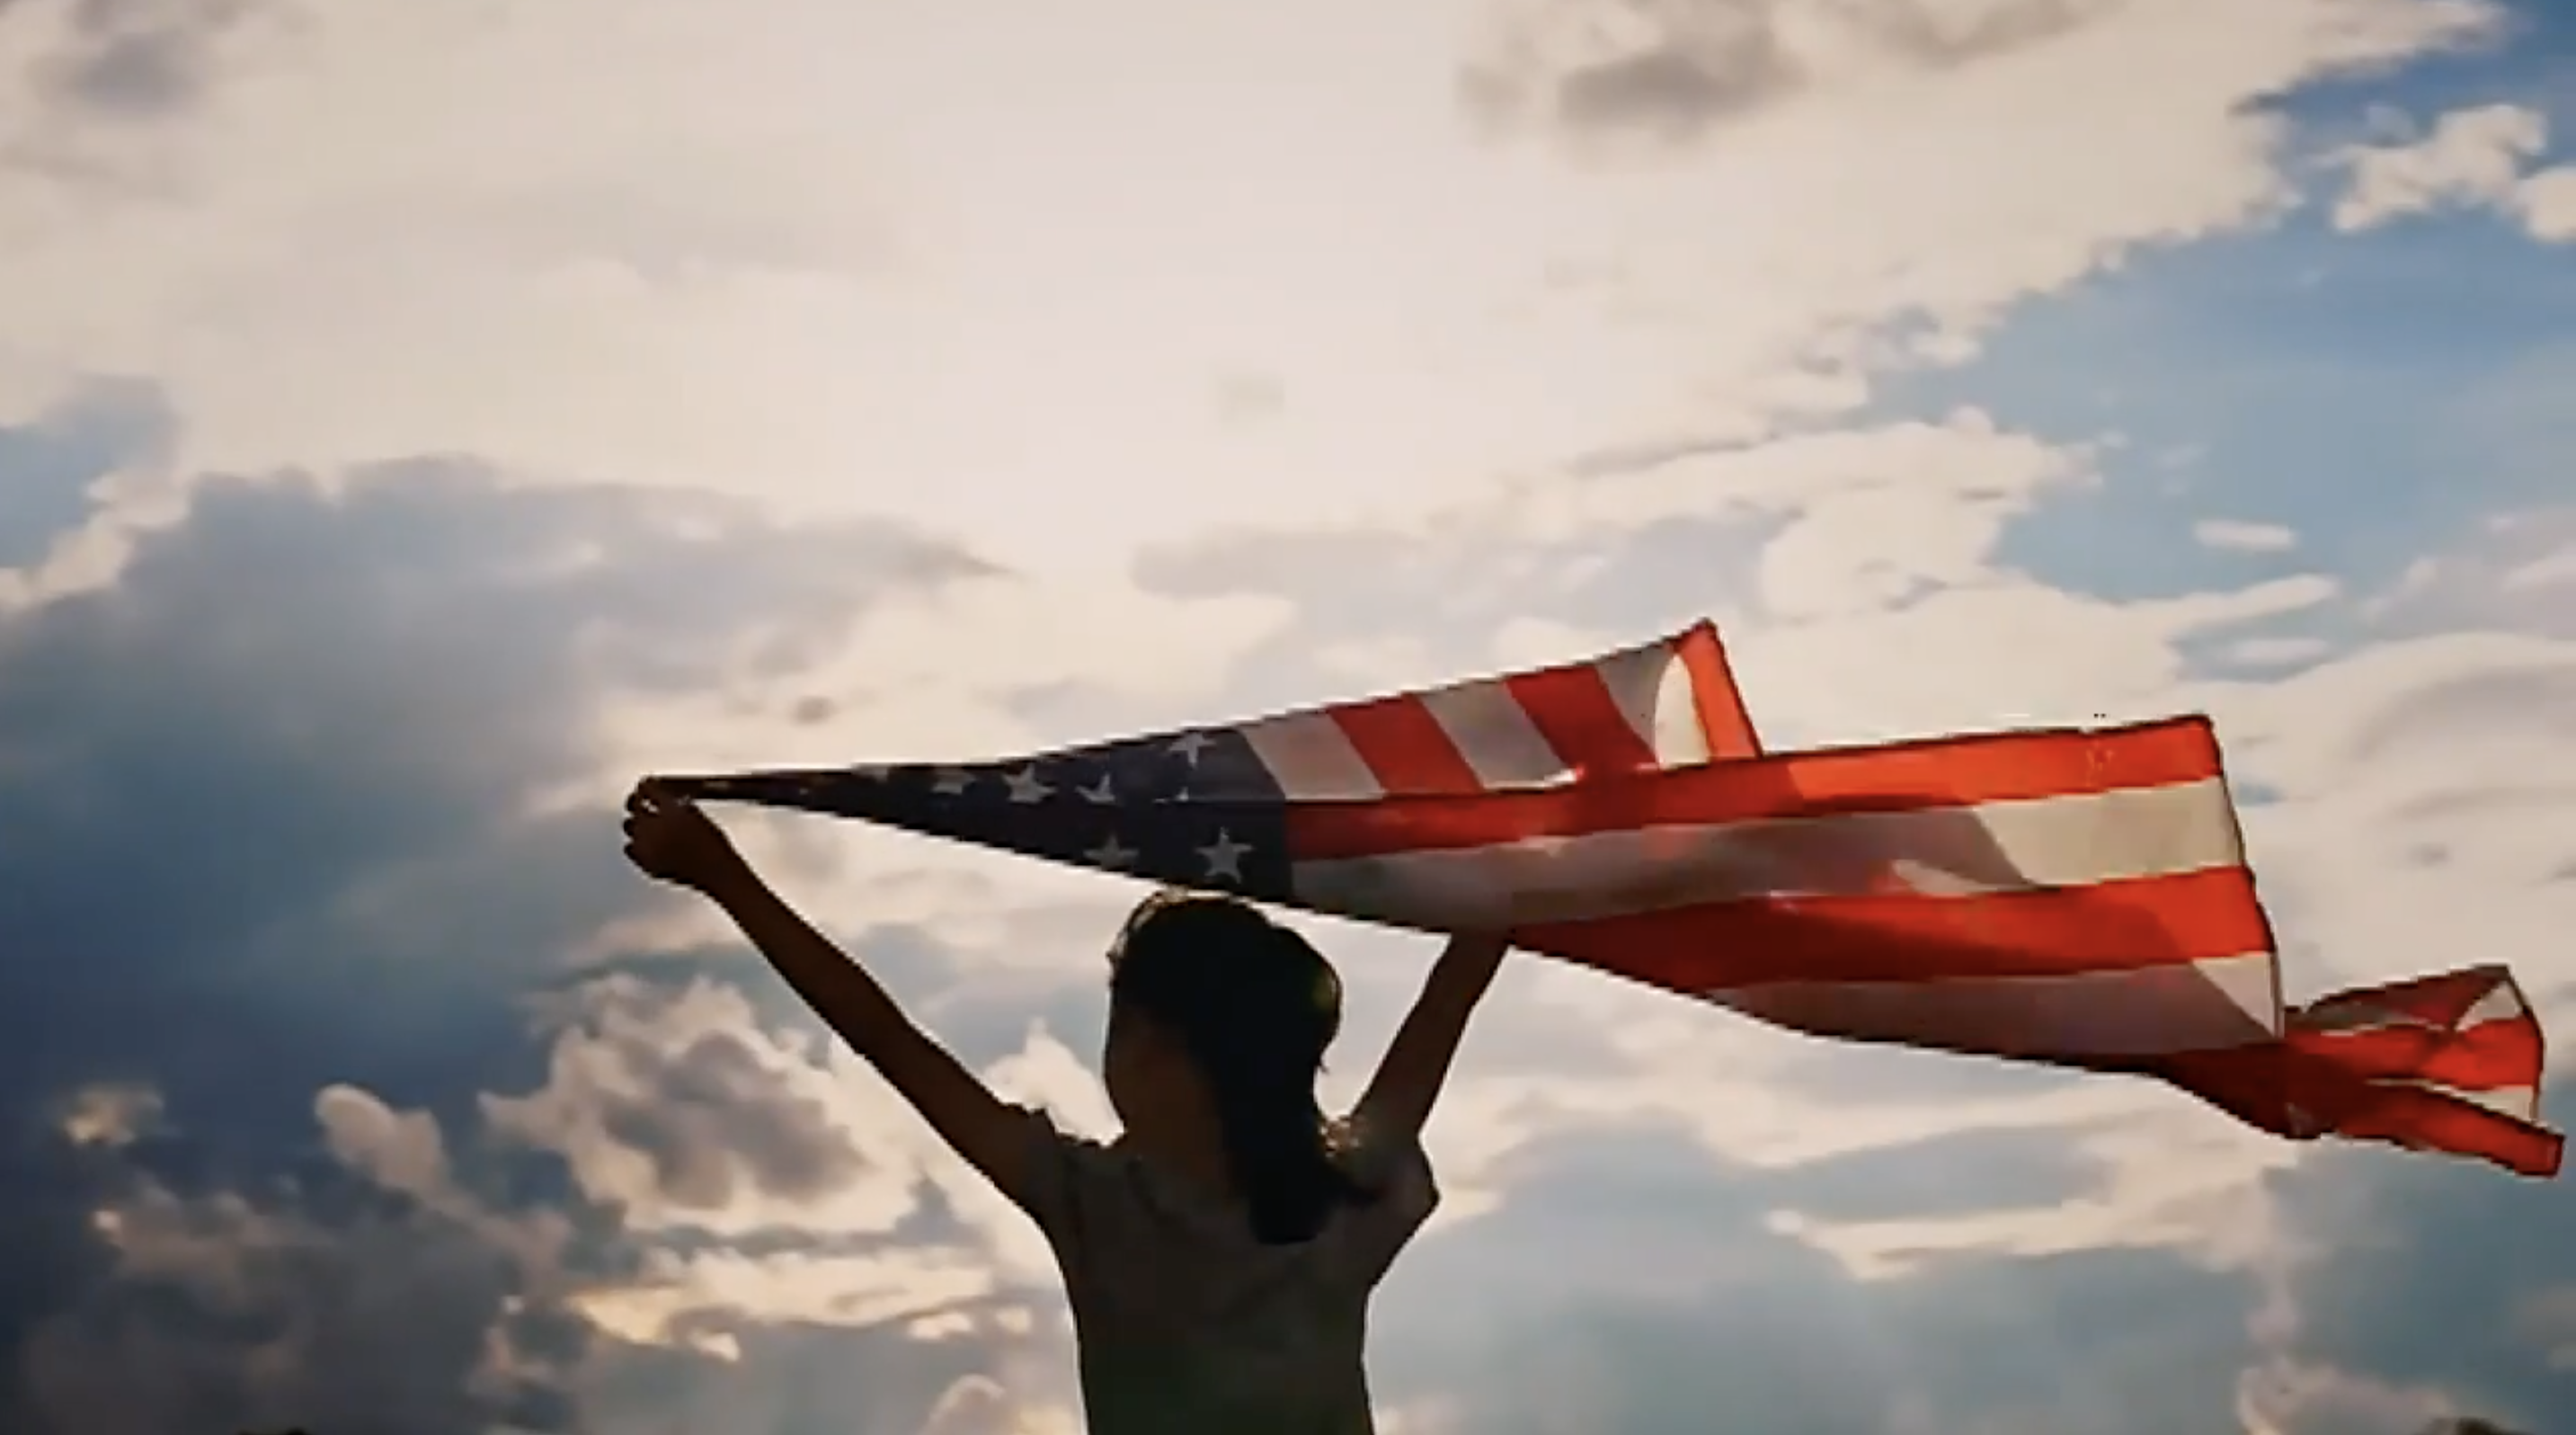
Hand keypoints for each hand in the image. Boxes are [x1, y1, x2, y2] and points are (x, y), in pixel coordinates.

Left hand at [622, 779, 749, 895]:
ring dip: (634, 822)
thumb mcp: (697, 816)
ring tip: (642, 823)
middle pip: (633, 807)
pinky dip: (634, 844)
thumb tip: (669, 803)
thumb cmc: (713, 846)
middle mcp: (653, 826)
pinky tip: (640, 843)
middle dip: (636, 802)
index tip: (645, 784)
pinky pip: (630, 848)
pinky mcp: (644, 862)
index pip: (648, 789)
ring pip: (628, 827)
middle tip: (640, 801)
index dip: (646, 785)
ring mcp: (646, 845)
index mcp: (668, 809)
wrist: (715, 871)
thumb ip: (678, 806)